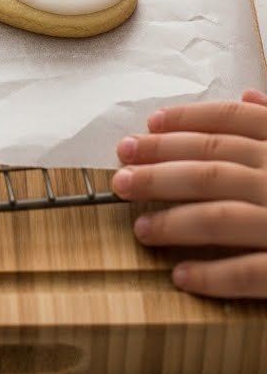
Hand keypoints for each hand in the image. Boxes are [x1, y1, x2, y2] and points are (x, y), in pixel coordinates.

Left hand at [112, 90, 266, 298]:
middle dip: (158, 168)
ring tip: (141, 229)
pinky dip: (215, 274)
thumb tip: (249, 97)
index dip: (184, 122)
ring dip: (175, 221)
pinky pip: (254, 272)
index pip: (232, 124)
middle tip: (120, 176)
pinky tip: (183, 276)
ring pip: (222, 215)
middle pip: (212, 165)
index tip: (147, 126)